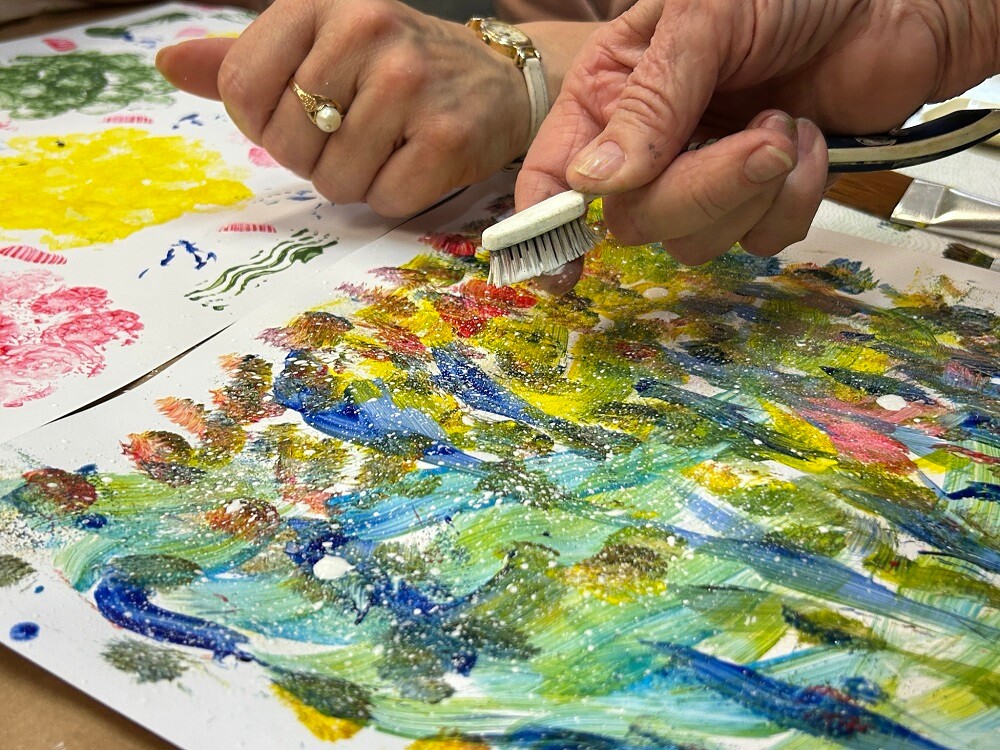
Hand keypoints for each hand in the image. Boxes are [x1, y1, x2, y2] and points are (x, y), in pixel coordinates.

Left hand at [156, 0, 531, 216]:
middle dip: (315, 158)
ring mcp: (409, 83)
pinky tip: (417, 161)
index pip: (241, 88)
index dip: (264, 123)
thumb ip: (243, 59)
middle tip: (356, 134)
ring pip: (334, 179)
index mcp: (321, 4)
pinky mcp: (445, 136)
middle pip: (287, 142)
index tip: (302, 116)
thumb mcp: (318, 45)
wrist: (496, 82)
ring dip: (356, 181)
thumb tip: (167, 62)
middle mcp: (365, 30)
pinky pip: (383, 199)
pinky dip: (395, 196)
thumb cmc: (396, 67)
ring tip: (389, 147)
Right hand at [517, 0, 999, 291]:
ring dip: (750, 193)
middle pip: (633, 218)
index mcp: (610, 90)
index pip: (552, 172)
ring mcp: (703, 174)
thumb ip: (650, 102)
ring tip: (787, 124)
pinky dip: (791, 201)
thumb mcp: (706, 18)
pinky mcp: (758, 200)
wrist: (893, 2)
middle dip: (699, 190)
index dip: (544, 224)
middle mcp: (647, 143)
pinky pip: (755, 241)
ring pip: (691, 240)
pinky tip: (810, 141)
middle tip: (761, 140)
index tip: (560, 272)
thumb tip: (595, 183)